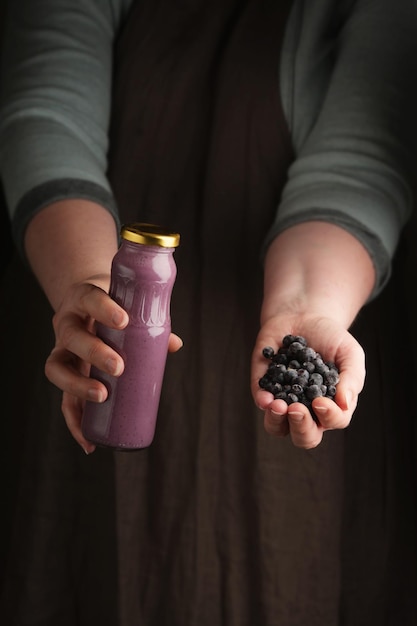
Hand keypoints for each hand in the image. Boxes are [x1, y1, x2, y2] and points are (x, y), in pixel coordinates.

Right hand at [45, 281, 182, 452]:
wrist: (86, 306)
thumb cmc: (115, 307)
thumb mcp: (130, 307)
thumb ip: (151, 323)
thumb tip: (175, 344)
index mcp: (83, 300)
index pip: (89, 299)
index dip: (103, 309)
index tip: (123, 321)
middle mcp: (67, 324)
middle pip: (71, 337)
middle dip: (93, 352)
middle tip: (118, 366)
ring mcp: (61, 350)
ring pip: (57, 368)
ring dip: (77, 385)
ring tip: (101, 397)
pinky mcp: (65, 375)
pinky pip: (63, 400)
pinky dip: (75, 423)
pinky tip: (90, 443)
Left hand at [251, 314, 364, 448]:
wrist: (304, 316)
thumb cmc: (332, 338)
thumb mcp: (350, 353)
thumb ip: (352, 378)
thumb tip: (344, 403)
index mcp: (332, 406)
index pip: (334, 421)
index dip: (329, 416)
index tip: (321, 401)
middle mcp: (308, 410)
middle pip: (305, 436)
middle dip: (301, 427)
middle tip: (297, 409)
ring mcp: (284, 401)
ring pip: (278, 428)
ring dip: (277, 421)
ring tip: (278, 406)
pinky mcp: (263, 387)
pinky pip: (261, 402)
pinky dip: (263, 401)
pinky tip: (266, 396)